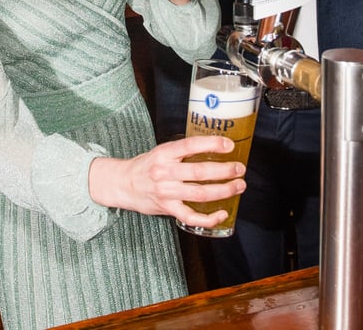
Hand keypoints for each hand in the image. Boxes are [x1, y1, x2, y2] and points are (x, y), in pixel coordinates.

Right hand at [87, 136, 245, 227]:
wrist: (122, 184)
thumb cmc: (146, 166)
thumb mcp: (162, 151)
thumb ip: (183, 151)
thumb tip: (213, 146)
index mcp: (165, 153)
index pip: (191, 145)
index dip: (212, 144)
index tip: (229, 144)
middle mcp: (165, 172)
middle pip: (200, 172)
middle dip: (225, 171)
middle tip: (240, 169)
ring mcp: (166, 192)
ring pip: (200, 194)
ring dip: (224, 191)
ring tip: (238, 186)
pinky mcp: (167, 209)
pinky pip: (191, 217)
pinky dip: (209, 218)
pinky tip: (222, 213)